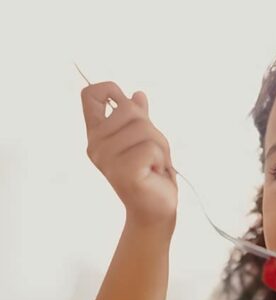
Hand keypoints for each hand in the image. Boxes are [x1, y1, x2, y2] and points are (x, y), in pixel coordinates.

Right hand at [81, 82, 177, 229]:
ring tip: (154, 165)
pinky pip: (150, 149)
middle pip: (129, 109)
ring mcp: (107, 159)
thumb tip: (138, 94)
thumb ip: (139, 119)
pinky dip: (161, 160)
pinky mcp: (123, 172)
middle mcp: (96, 145)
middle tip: (152, 154)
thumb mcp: (146, 141)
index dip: (110, 89)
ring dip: (160, 147)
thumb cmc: (151, 174)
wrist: (155, 209)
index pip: (90, 95)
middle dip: (152, 129)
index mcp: (98, 134)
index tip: (127, 102)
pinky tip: (154, 173)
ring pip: (144, 129)